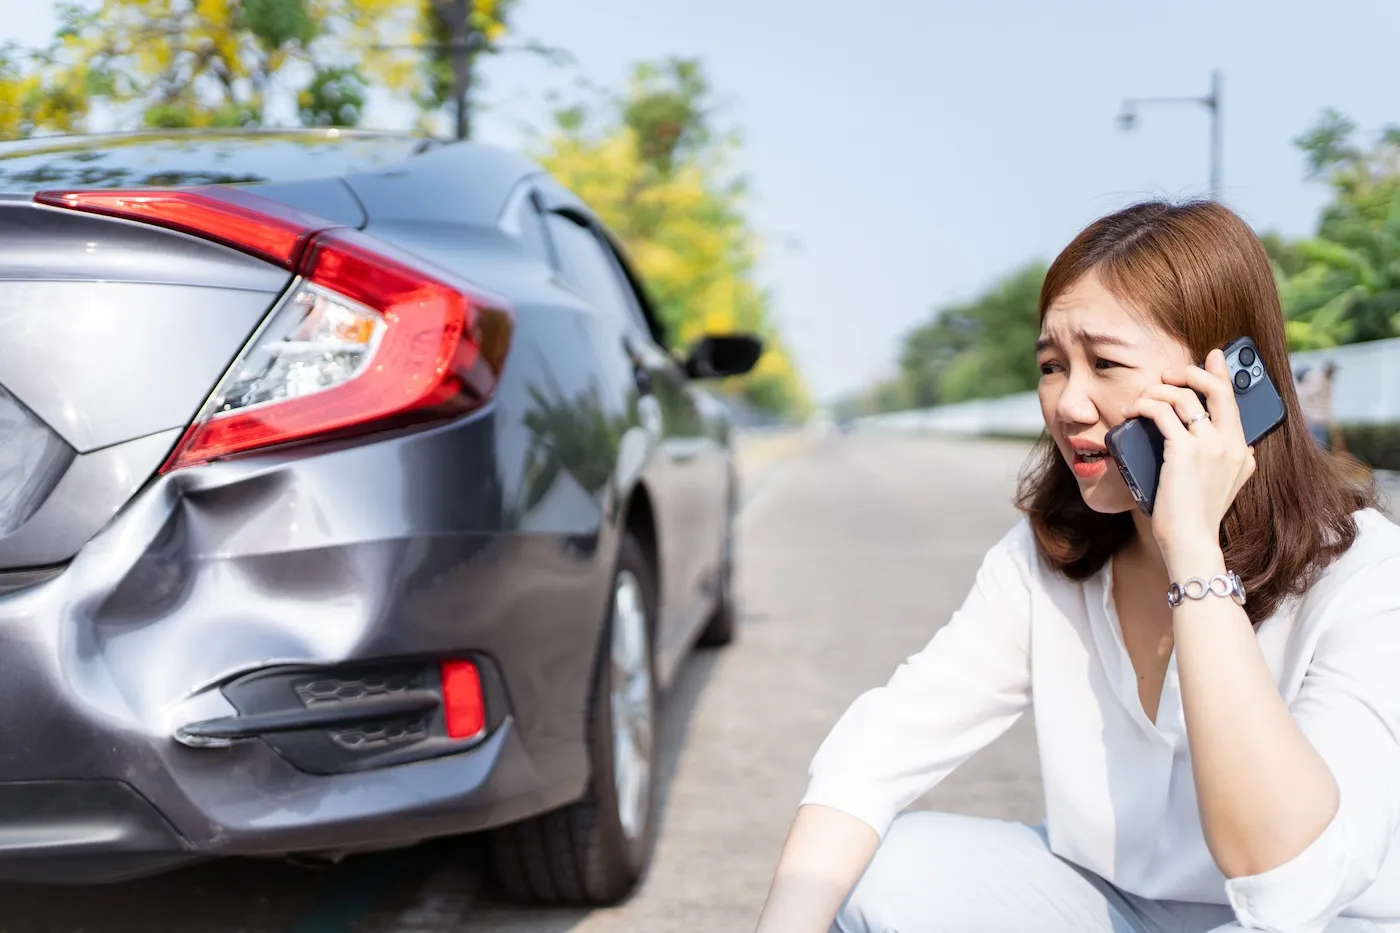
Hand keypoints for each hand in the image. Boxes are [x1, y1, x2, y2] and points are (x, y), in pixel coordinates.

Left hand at [1121, 348, 1256, 561]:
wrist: (1192, 542)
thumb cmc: (1198, 516)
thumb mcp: (1229, 486)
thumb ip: (1239, 463)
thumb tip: (1246, 447)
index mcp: (1243, 449)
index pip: (1234, 400)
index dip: (1223, 374)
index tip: (1212, 355)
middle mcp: (1232, 443)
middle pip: (1216, 389)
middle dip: (1190, 372)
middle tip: (1168, 372)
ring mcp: (1210, 446)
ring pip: (1184, 397)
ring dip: (1156, 391)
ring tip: (1139, 400)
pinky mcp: (1184, 451)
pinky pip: (1162, 412)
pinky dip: (1144, 405)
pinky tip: (1132, 411)